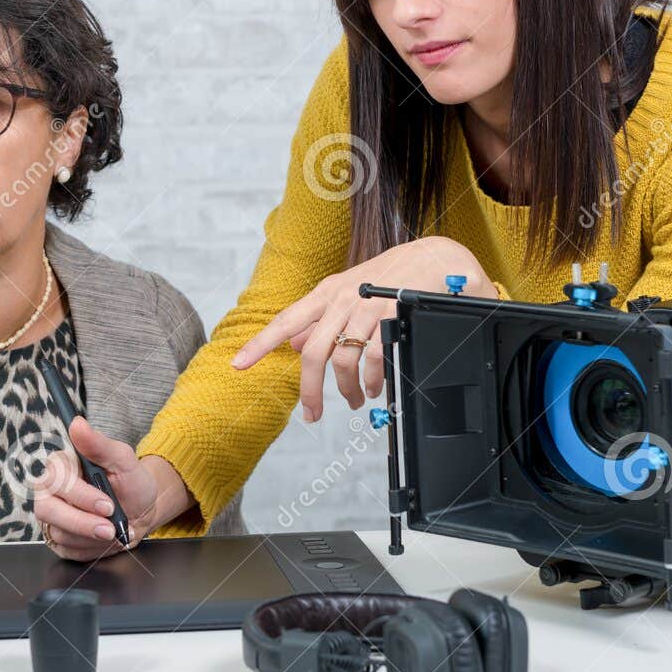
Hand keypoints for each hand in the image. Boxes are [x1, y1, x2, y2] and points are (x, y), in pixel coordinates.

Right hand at [31, 416, 190, 560]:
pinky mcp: (58, 538)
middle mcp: (50, 491)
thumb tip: (77, 423)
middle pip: (48, 510)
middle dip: (83, 523)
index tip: (107, 505)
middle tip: (111, 528)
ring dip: (91, 537)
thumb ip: (99, 444)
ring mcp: (52, 517)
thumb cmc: (130, 482)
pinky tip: (104, 540)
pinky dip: (91, 548)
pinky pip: (66, 549)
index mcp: (62, 466)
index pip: (57, 480)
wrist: (140, 510)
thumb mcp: (123, 460)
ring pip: (59, 532)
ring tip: (114, 531)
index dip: (82, 496)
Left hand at [230, 236, 496, 421]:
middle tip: (312, 414)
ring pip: (343, 360)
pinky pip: (374, 359)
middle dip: (309, 391)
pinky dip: (371, 381)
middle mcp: (342, 299)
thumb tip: (292, 343)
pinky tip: (373, 389)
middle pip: (313, 353)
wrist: (433, 258)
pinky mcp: (391, 316)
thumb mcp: (347, 291)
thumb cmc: (388, 276)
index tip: (238, 365)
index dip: (259, 344)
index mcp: (326, 293)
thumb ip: (318, 318)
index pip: (285, 321)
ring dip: (346, 389)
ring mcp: (367, 308)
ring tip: (352, 400)